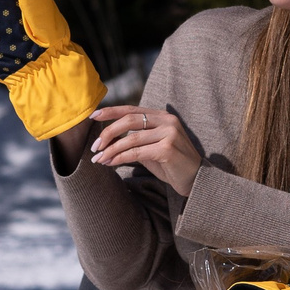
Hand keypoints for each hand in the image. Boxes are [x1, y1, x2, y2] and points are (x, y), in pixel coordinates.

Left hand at [88, 104, 203, 196]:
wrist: (195, 179)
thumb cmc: (171, 164)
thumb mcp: (152, 148)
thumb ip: (135, 140)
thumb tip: (107, 140)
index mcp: (162, 116)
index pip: (132, 109)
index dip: (111, 111)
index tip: (93, 116)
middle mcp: (167, 121)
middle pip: (129, 121)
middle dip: (108, 133)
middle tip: (94, 146)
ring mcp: (169, 134)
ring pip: (131, 139)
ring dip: (111, 149)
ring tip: (99, 158)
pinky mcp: (168, 149)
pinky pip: (137, 152)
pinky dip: (121, 158)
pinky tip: (111, 163)